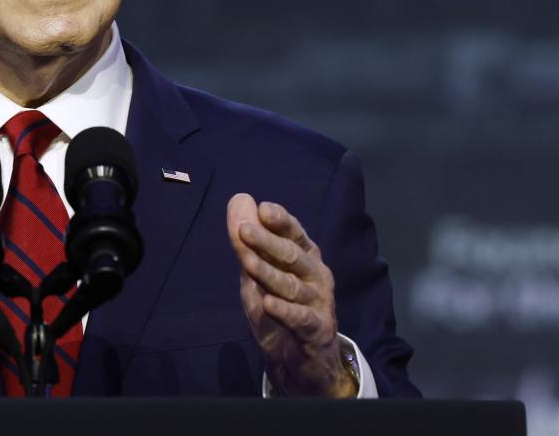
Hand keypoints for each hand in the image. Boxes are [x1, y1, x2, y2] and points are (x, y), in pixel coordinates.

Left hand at [227, 193, 355, 397]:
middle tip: (244, 229)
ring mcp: (319, 302)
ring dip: (269, 273)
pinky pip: (301, 318)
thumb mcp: (257, 274)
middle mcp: (316, 275)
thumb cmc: (279, 307)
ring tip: (247, 262)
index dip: (280, 221)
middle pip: (291, 256)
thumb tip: (239, 199)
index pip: (294, 233)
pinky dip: (285, 311)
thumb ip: (247, 241)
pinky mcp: (317, 330)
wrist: (299, 359)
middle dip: (267, 241)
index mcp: (305, 257)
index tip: (262, 209)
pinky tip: (269, 304)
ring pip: (292, 286)